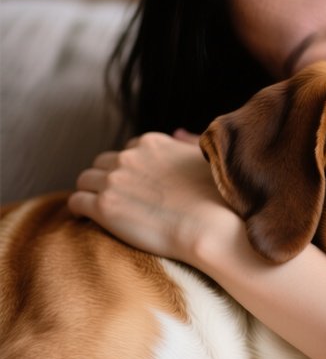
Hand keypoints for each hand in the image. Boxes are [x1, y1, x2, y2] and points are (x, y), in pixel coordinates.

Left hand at [68, 131, 239, 263]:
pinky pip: (76, 202)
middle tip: (119, 199)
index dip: (130, 168)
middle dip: (107, 178)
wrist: (210, 227)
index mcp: (151, 143)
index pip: (128, 150)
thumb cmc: (216, 197)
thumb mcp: (205, 158)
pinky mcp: (103, 206)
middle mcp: (129, 157)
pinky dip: (80, 210)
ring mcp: (113, 180)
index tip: (137, 185)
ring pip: (85, 180)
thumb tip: (179, 131)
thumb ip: (187, 142)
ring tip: (101, 210)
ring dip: (91, 192)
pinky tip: (90, 220)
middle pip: (102, 163)